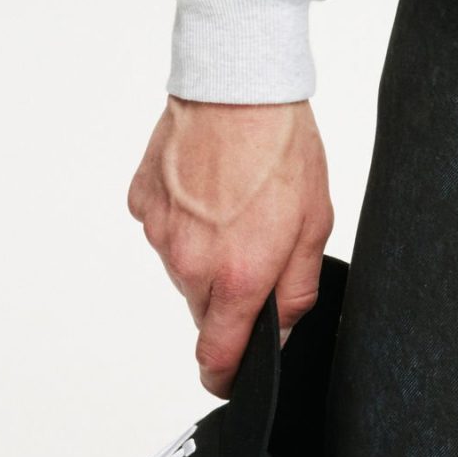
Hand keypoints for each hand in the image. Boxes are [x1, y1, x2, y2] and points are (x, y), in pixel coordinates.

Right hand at [127, 96, 333, 397]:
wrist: (238, 83)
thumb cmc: (280, 144)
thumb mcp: (315, 221)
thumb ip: (297, 289)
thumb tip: (282, 332)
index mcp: (237, 275)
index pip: (218, 357)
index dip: (229, 373)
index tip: (234, 373)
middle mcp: (191, 263)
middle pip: (203, 310)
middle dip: (227, 294)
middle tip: (253, 242)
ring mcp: (161, 233)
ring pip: (182, 268)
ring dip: (204, 252)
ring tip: (233, 201)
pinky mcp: (142, 203)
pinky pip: (163, 230)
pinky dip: (182, 219)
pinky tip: (207, 185)